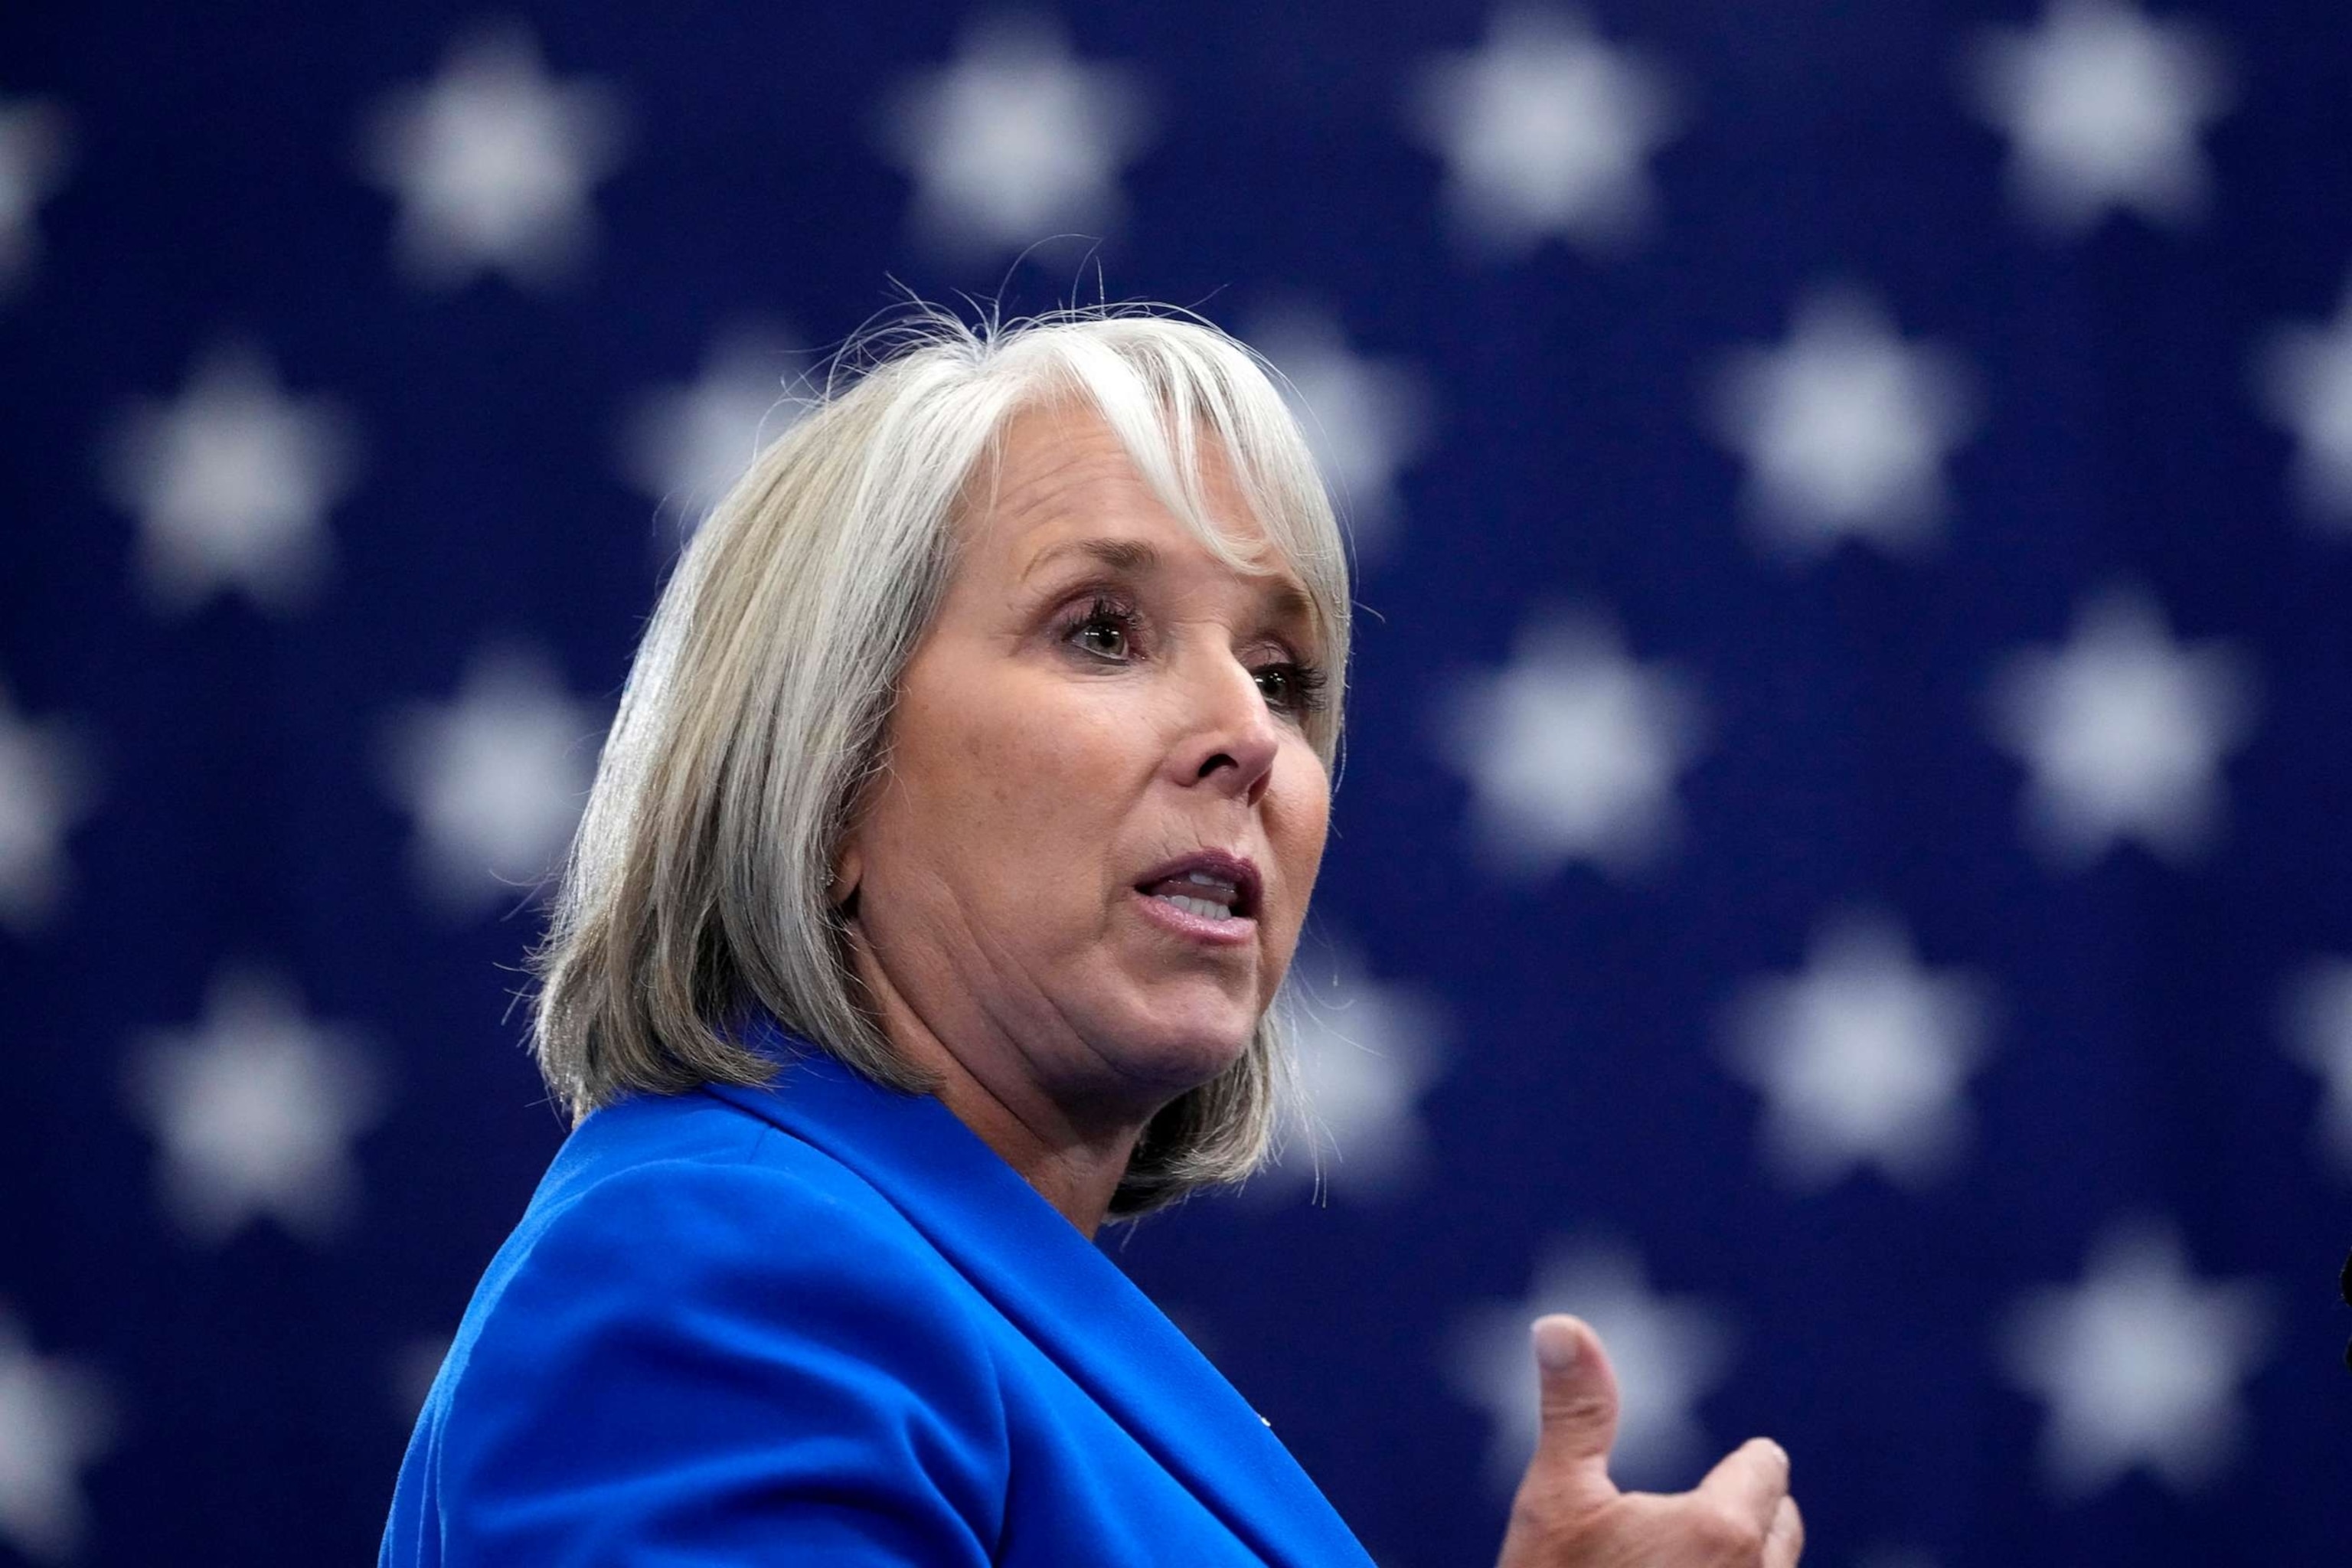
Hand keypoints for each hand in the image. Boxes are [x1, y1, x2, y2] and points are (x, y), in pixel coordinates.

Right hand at [1494, 1315, 1801, 1567]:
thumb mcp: (1554, 1500)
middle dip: (1743, 1518)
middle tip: (1684, 1531)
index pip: (1765, 1468)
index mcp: (1722, 1529)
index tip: (1703, 1482)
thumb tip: (1559, 1322)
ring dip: (1740, 1567)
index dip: (1733, 1467)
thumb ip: (1576, 1411)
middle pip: (1781, 1524)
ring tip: (1677, 1567)